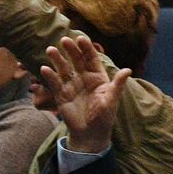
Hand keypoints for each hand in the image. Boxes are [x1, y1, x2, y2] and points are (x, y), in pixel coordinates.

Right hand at [38, 34, 132, 154]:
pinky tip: (44, 68)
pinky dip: (50, 76)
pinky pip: (55, 84)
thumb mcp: (111, 101)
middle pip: (76, 61)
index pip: (91, 59)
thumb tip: (128, 70)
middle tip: (64, 40)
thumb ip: (117, 85)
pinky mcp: (61, 96)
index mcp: (97, 78)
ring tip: (50, 50)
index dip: (86, 48)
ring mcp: (71, 86)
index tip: (81, 38)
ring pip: (64, 69)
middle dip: (71, 50)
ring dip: (57, 59)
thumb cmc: (104, 118)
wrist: (91, 135)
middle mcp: (83, 79)